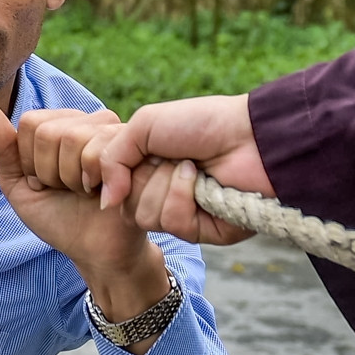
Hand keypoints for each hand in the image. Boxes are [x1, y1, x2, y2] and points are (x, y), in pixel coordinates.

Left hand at [0, 103, 152, 277]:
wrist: (95, 250)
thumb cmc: (58, 217)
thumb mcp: (19, 185)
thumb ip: (2, 147)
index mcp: (60, 125)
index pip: (29, 122)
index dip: (30, 162)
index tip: (44, 182)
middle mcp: (88, 122)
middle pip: (48, 130)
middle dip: (49, 172)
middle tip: (67, 189)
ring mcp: (112, 133)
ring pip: (72, 137)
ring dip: (72, 178)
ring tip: (86, 192)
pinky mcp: (132, 150)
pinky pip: (98, 152)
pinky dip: (93, 182)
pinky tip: (104, 193)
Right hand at [98, 94, 272, 244]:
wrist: (251, 136)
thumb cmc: (201, 123)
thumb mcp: (143, 126)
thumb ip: (109, 158)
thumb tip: (103, 201)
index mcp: (144, 168)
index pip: (107, 184)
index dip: (114, 170)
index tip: (130, 153)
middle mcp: (158, 192)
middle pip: (122, 203)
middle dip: (145, 176)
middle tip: (169, 157)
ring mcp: (180, 213)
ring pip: (144, 216)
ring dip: (166, 186)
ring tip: (191, 168)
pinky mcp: (202, 231)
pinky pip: (172, 224)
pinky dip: (184, 198)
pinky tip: (202, 183)